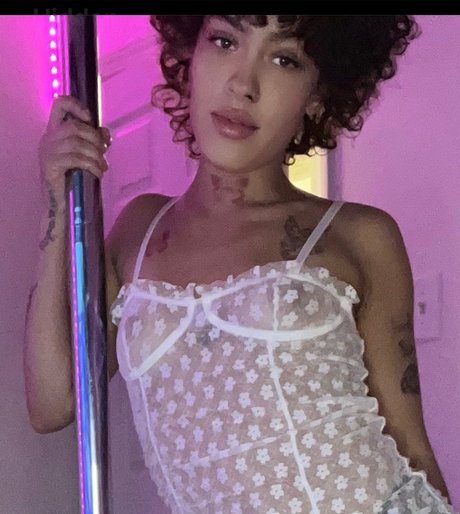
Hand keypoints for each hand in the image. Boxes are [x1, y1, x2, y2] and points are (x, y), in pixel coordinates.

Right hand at [38, 95, 110, 210]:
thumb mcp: (88, 156)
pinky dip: (91, 165)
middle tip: (103, 154)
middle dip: (94, 139)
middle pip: (74, 126)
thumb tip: (105, 132)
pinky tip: (98, 173)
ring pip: (76, 142)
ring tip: (102, 166)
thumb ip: (96, 142)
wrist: (64, 203)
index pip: (59, 106)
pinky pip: (74, 158)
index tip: (89, 119)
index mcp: (56, 132)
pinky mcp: (50, 165)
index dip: (75, 105)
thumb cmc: (76, 179)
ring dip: (95, 154)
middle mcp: (49, 138)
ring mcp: (47, 151)